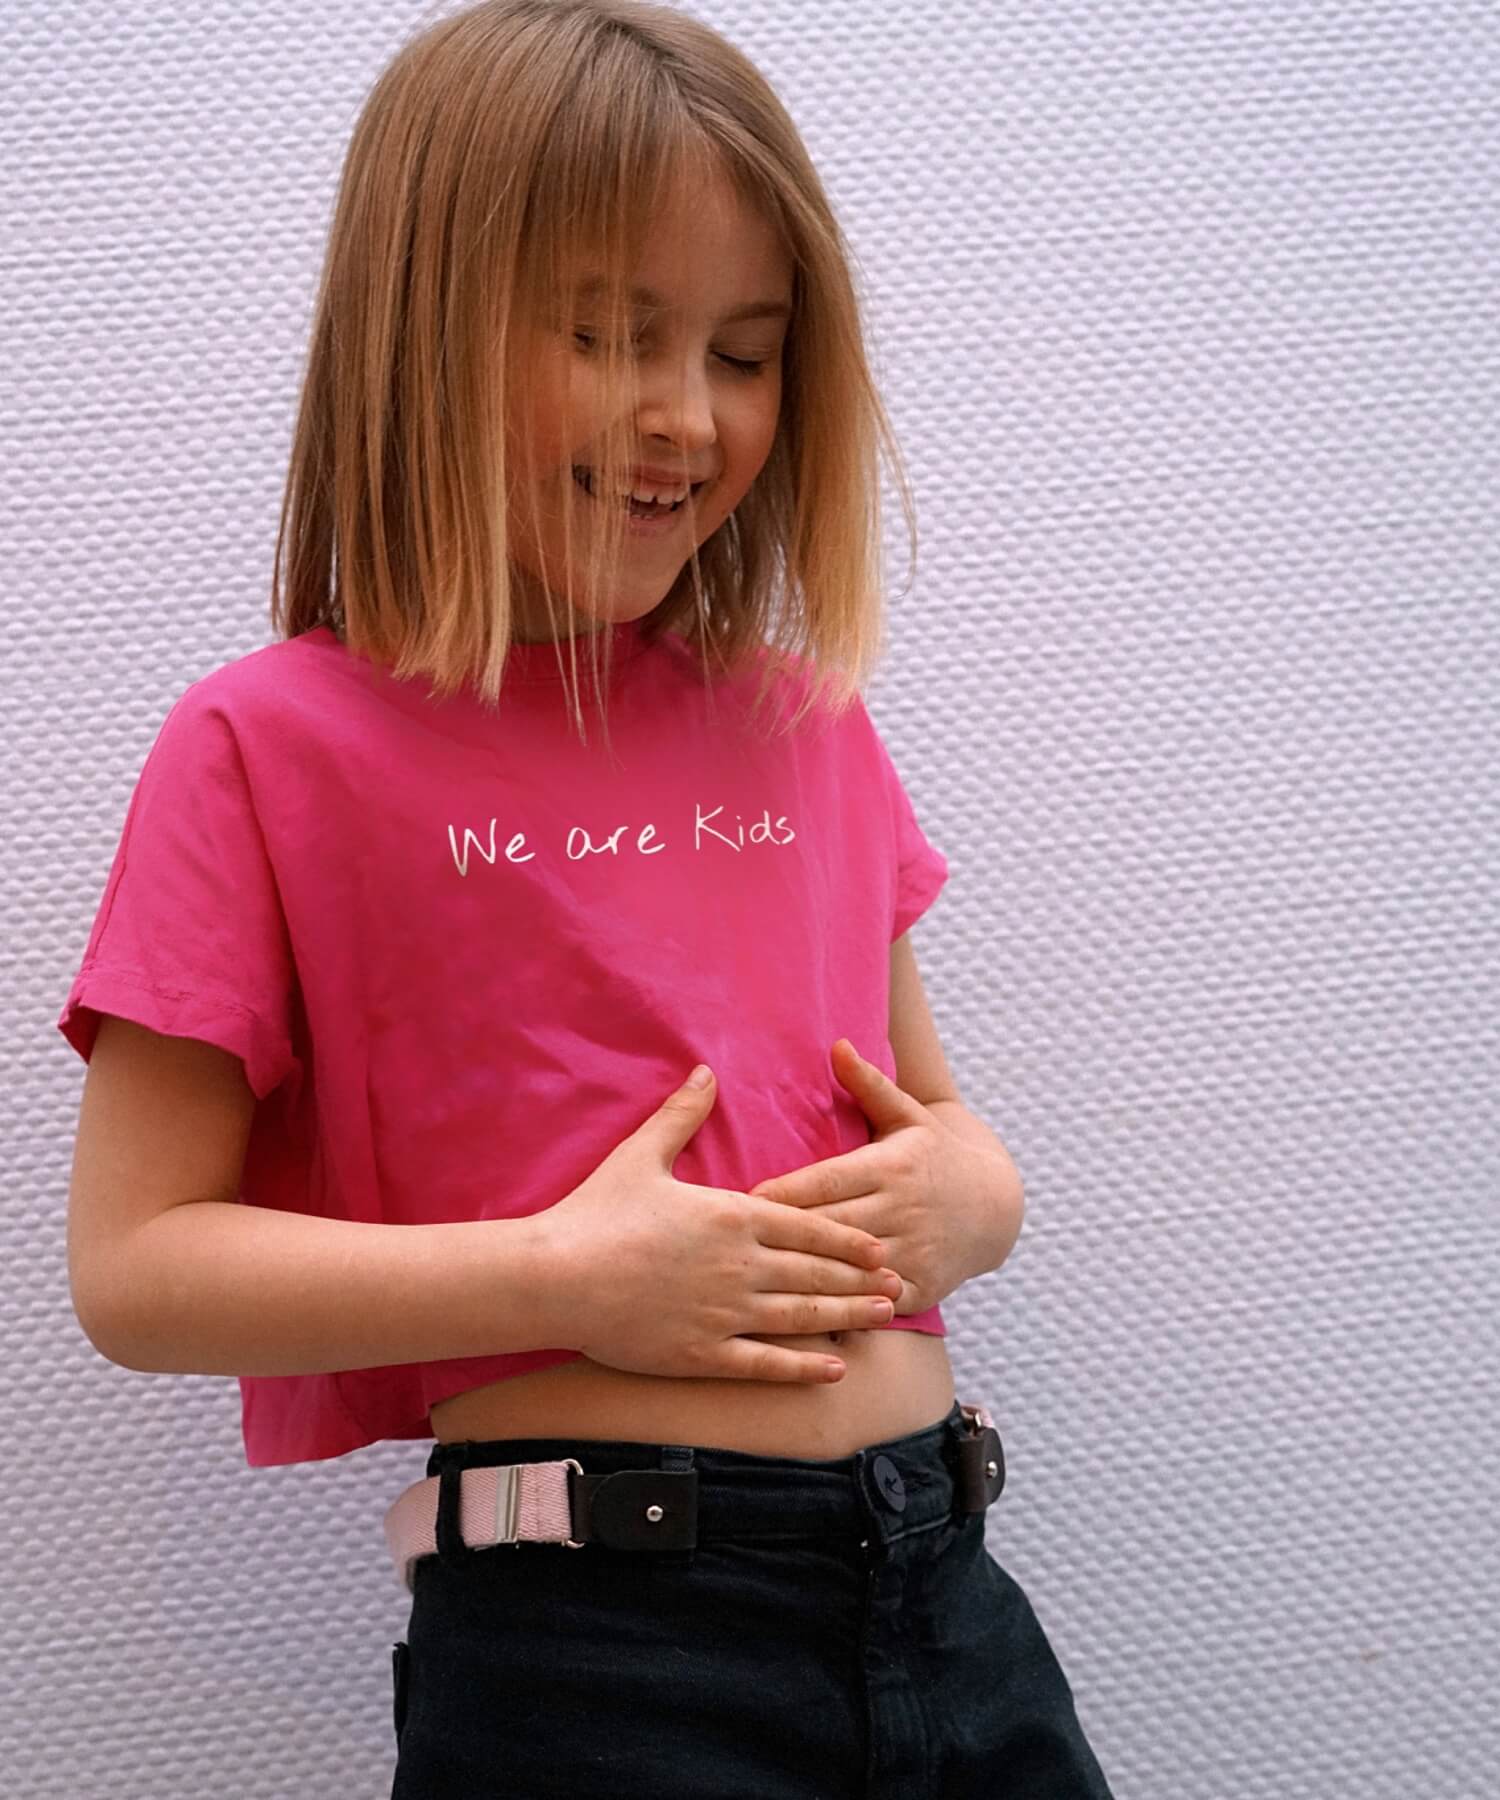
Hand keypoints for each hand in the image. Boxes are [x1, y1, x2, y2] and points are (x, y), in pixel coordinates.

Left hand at [747, 1039, 1021, 1315]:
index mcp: (892, 1165)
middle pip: (831, 1225)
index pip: (827, 1180)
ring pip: (850, 1268)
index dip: (785, 1192)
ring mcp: (914, 1251)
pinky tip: (805, 1318)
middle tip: (732, 1244)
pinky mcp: (924, 1287)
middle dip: (784, 1235)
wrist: (994, 1208)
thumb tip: (837, 1044)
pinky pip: (876, 1302)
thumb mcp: (908, 1114)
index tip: (743, 1200)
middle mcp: (902, 1209)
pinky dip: (845, 1311)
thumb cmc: (934, 1154)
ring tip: (756, 1285)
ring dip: (806, 1277)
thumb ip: (870, 1083)